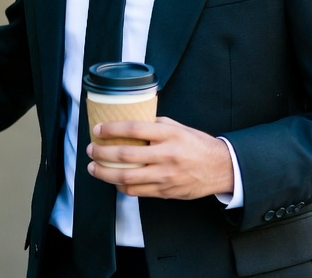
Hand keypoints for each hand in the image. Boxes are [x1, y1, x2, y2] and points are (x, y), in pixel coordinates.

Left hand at [85, 117, 233, 199]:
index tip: (98, 130)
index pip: (134, 129)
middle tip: (91, 150)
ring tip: (94, 168)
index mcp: (169, 135)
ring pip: (127, 177)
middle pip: (126, 156)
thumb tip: (132, 121)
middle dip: (102, 153)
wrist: (220, 168)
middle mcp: (166, 155)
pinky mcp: (165, 191)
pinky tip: (113, 180)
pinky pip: (136, 191)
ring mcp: (165, 175)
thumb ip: (156, 125)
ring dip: (105, 173)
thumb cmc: (197, 145)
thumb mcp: (179, 128)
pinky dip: (121, 186)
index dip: (112, 129)